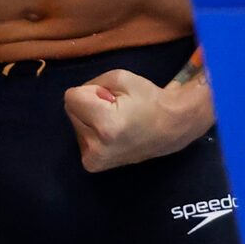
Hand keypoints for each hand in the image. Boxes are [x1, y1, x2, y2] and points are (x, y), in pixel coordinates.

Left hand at [63, 68, 200, 170]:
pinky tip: (111, 134)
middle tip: (116, 110)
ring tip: (117, 122)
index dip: (91, 92)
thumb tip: (76, 98)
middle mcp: (97, 147)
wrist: (173, 127)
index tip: (112, 98)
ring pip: (75, 124)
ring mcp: (96, 160)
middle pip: (71, 111)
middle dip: (90, 105)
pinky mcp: (94, 165)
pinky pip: (80, 138)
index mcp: (105, 124)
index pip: (71, 97)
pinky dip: (91, 132)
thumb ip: (91, 84)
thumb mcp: (119, 78)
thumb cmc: (149, 100)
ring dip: (91, 119)